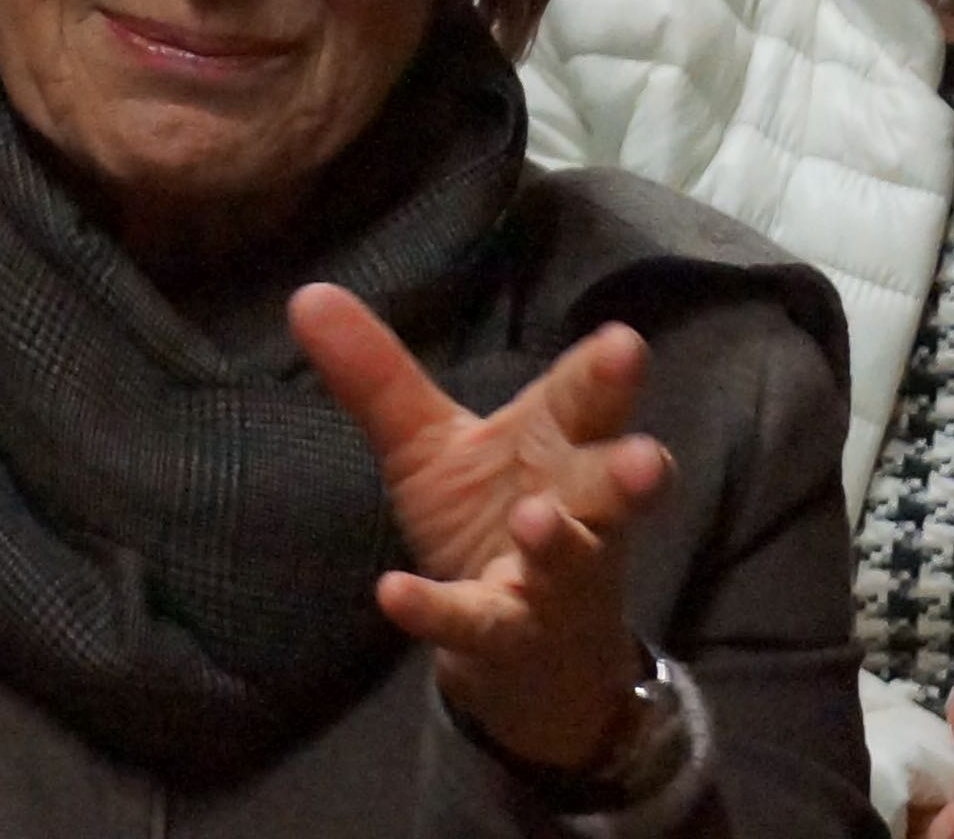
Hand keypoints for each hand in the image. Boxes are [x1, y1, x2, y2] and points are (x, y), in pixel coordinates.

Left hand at [287, 286, 673, 781]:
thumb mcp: (432, 445)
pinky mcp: (510, 636)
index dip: (607, 374)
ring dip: (557, 543)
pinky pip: (478, 623)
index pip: (587, 401)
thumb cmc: (491, 521)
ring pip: (569, 561)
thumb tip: (308, 293)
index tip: (624, 344)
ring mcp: (553, 581)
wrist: (526, 659)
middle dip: (631, 470)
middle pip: (609, 484)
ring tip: (535, 520)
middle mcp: (576, 510)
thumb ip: (380, 376)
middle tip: (645, 458)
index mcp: (559, 445)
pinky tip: (393, 594)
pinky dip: (437, 609)